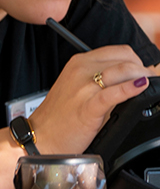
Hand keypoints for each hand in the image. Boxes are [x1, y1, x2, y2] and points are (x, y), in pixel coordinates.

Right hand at [26, 47, 158, 153]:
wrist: (41, 137)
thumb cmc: (60, 116)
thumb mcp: (78, 87)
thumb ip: (101, 78)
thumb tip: (134, 78)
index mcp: (78, 63)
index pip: (119, 51)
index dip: (136, 61)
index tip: (142, 72)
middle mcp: (80, 71)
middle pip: (125, 59)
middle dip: (143, 69)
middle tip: (149, 81)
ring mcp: (83, 88)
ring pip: (123, 71)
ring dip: (142, 77)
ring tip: (148, 86)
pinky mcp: (87, 107)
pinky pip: (113, 93)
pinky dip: (130, 89)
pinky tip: (140, 87)